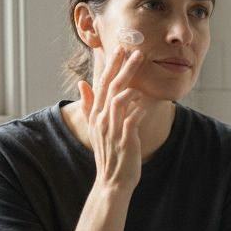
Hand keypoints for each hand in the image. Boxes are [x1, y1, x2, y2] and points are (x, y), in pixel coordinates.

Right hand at [78, 46, 147, 191]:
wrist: (112, 181)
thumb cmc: (108, 154)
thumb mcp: (96, 128)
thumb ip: (89, 105)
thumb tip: (82, 83)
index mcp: (95, 115)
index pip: (101, 84)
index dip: (110, 66)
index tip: (118, 49)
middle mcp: (101, 119)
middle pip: (111, 86)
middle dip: (123, 67)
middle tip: (135, 51)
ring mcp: (112, 129)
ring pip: (120, 97)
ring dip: (132, 80)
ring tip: (143, 68)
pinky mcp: (125, 139)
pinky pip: (133, 117)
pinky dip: (140, 105)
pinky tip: (148, 97)